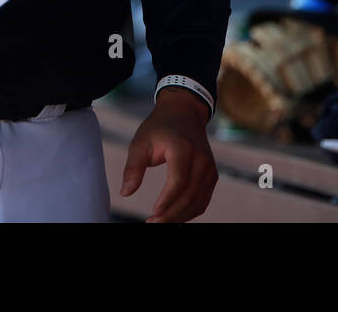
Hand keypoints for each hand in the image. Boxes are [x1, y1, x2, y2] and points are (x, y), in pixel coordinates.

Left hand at [120, 87, 217, 222]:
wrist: (184, 113)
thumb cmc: (159, 128)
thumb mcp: (140, 142)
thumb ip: (133, 167)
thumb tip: (125, 193)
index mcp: (183, 148)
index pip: (179, 180)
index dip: (167, 200)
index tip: (153, 213)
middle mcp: (201, 159)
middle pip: (189, 194)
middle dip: (171, 214)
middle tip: (152, 223)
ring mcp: (210, 168)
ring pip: (198, 201)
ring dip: (180, 216)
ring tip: (160, 222)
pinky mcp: (212, 175)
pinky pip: (203, 200)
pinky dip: (190, 212)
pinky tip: (174, 216)